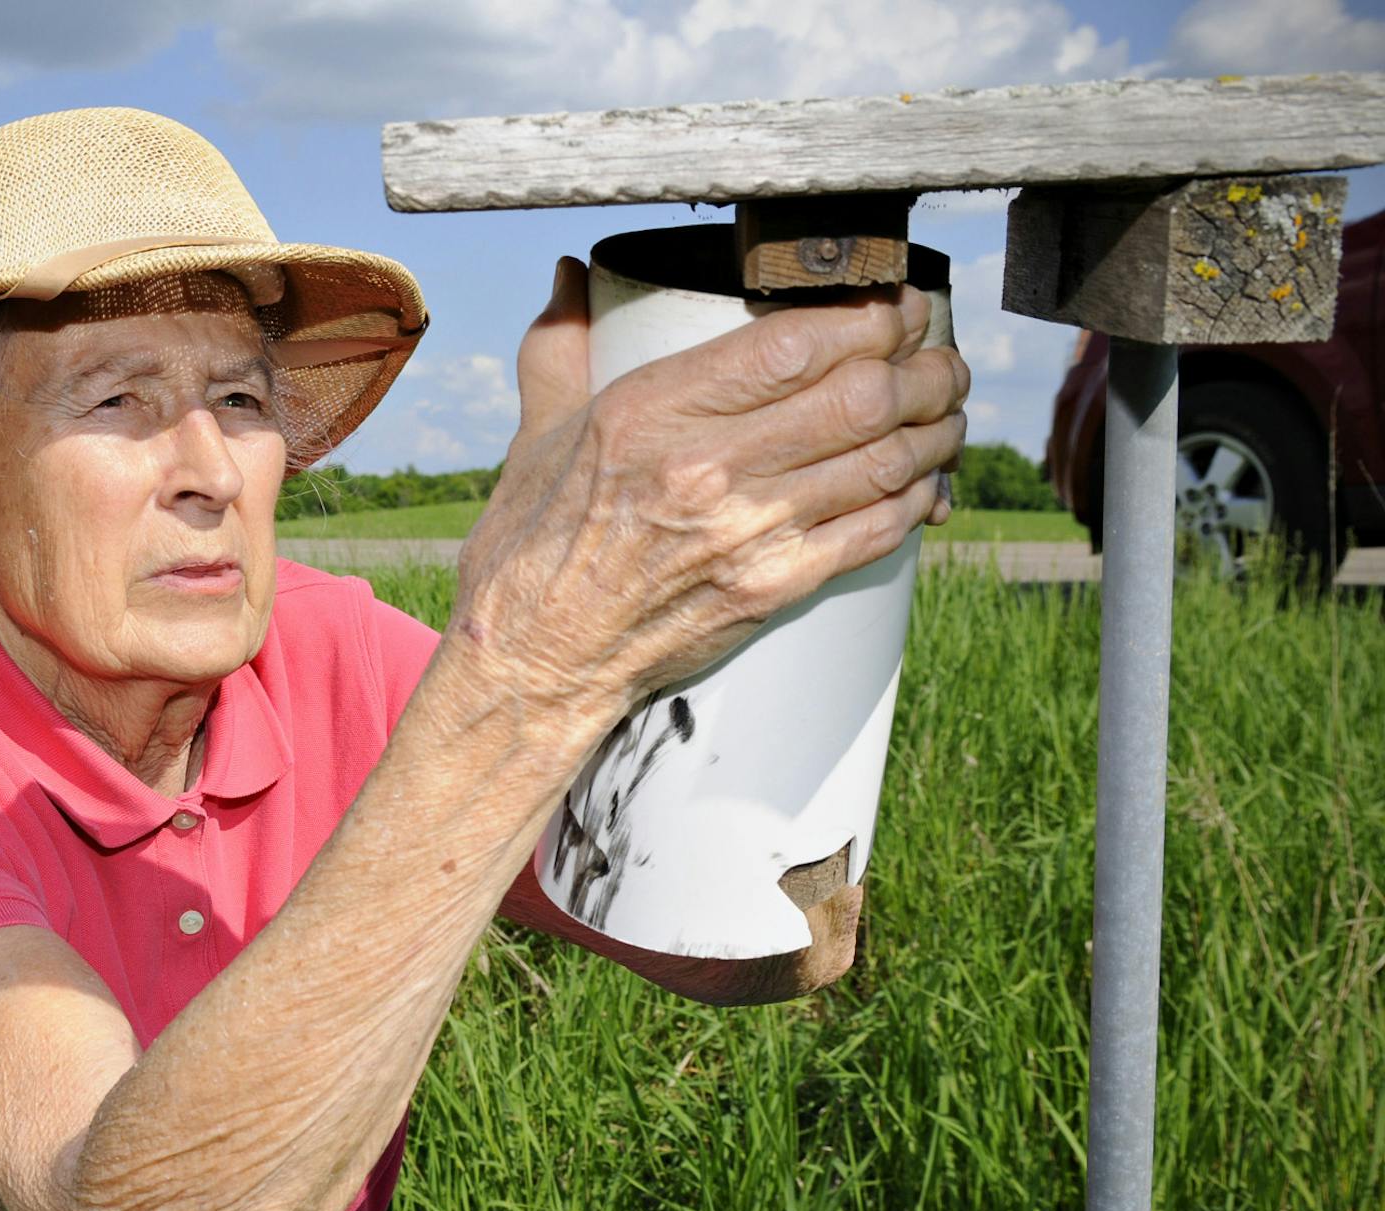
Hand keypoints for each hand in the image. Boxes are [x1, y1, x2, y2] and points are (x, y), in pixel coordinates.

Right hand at [450, 256, 969, 731]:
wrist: (535, 665)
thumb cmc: (531, 552)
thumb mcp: (536, 438)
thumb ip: (558, 349)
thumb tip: (570, 277)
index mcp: (649, 414)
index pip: (796, 343)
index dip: (871, 315)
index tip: (898, 303)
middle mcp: (707, 469)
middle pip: (860, 396)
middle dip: (923, 365)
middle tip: (940, 355)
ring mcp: (747, 535)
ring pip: (884, 460)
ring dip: (936, 428)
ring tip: (948, 409)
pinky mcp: (773, 591)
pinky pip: (876, 532)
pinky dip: (917, 500)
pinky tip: (927, 482)